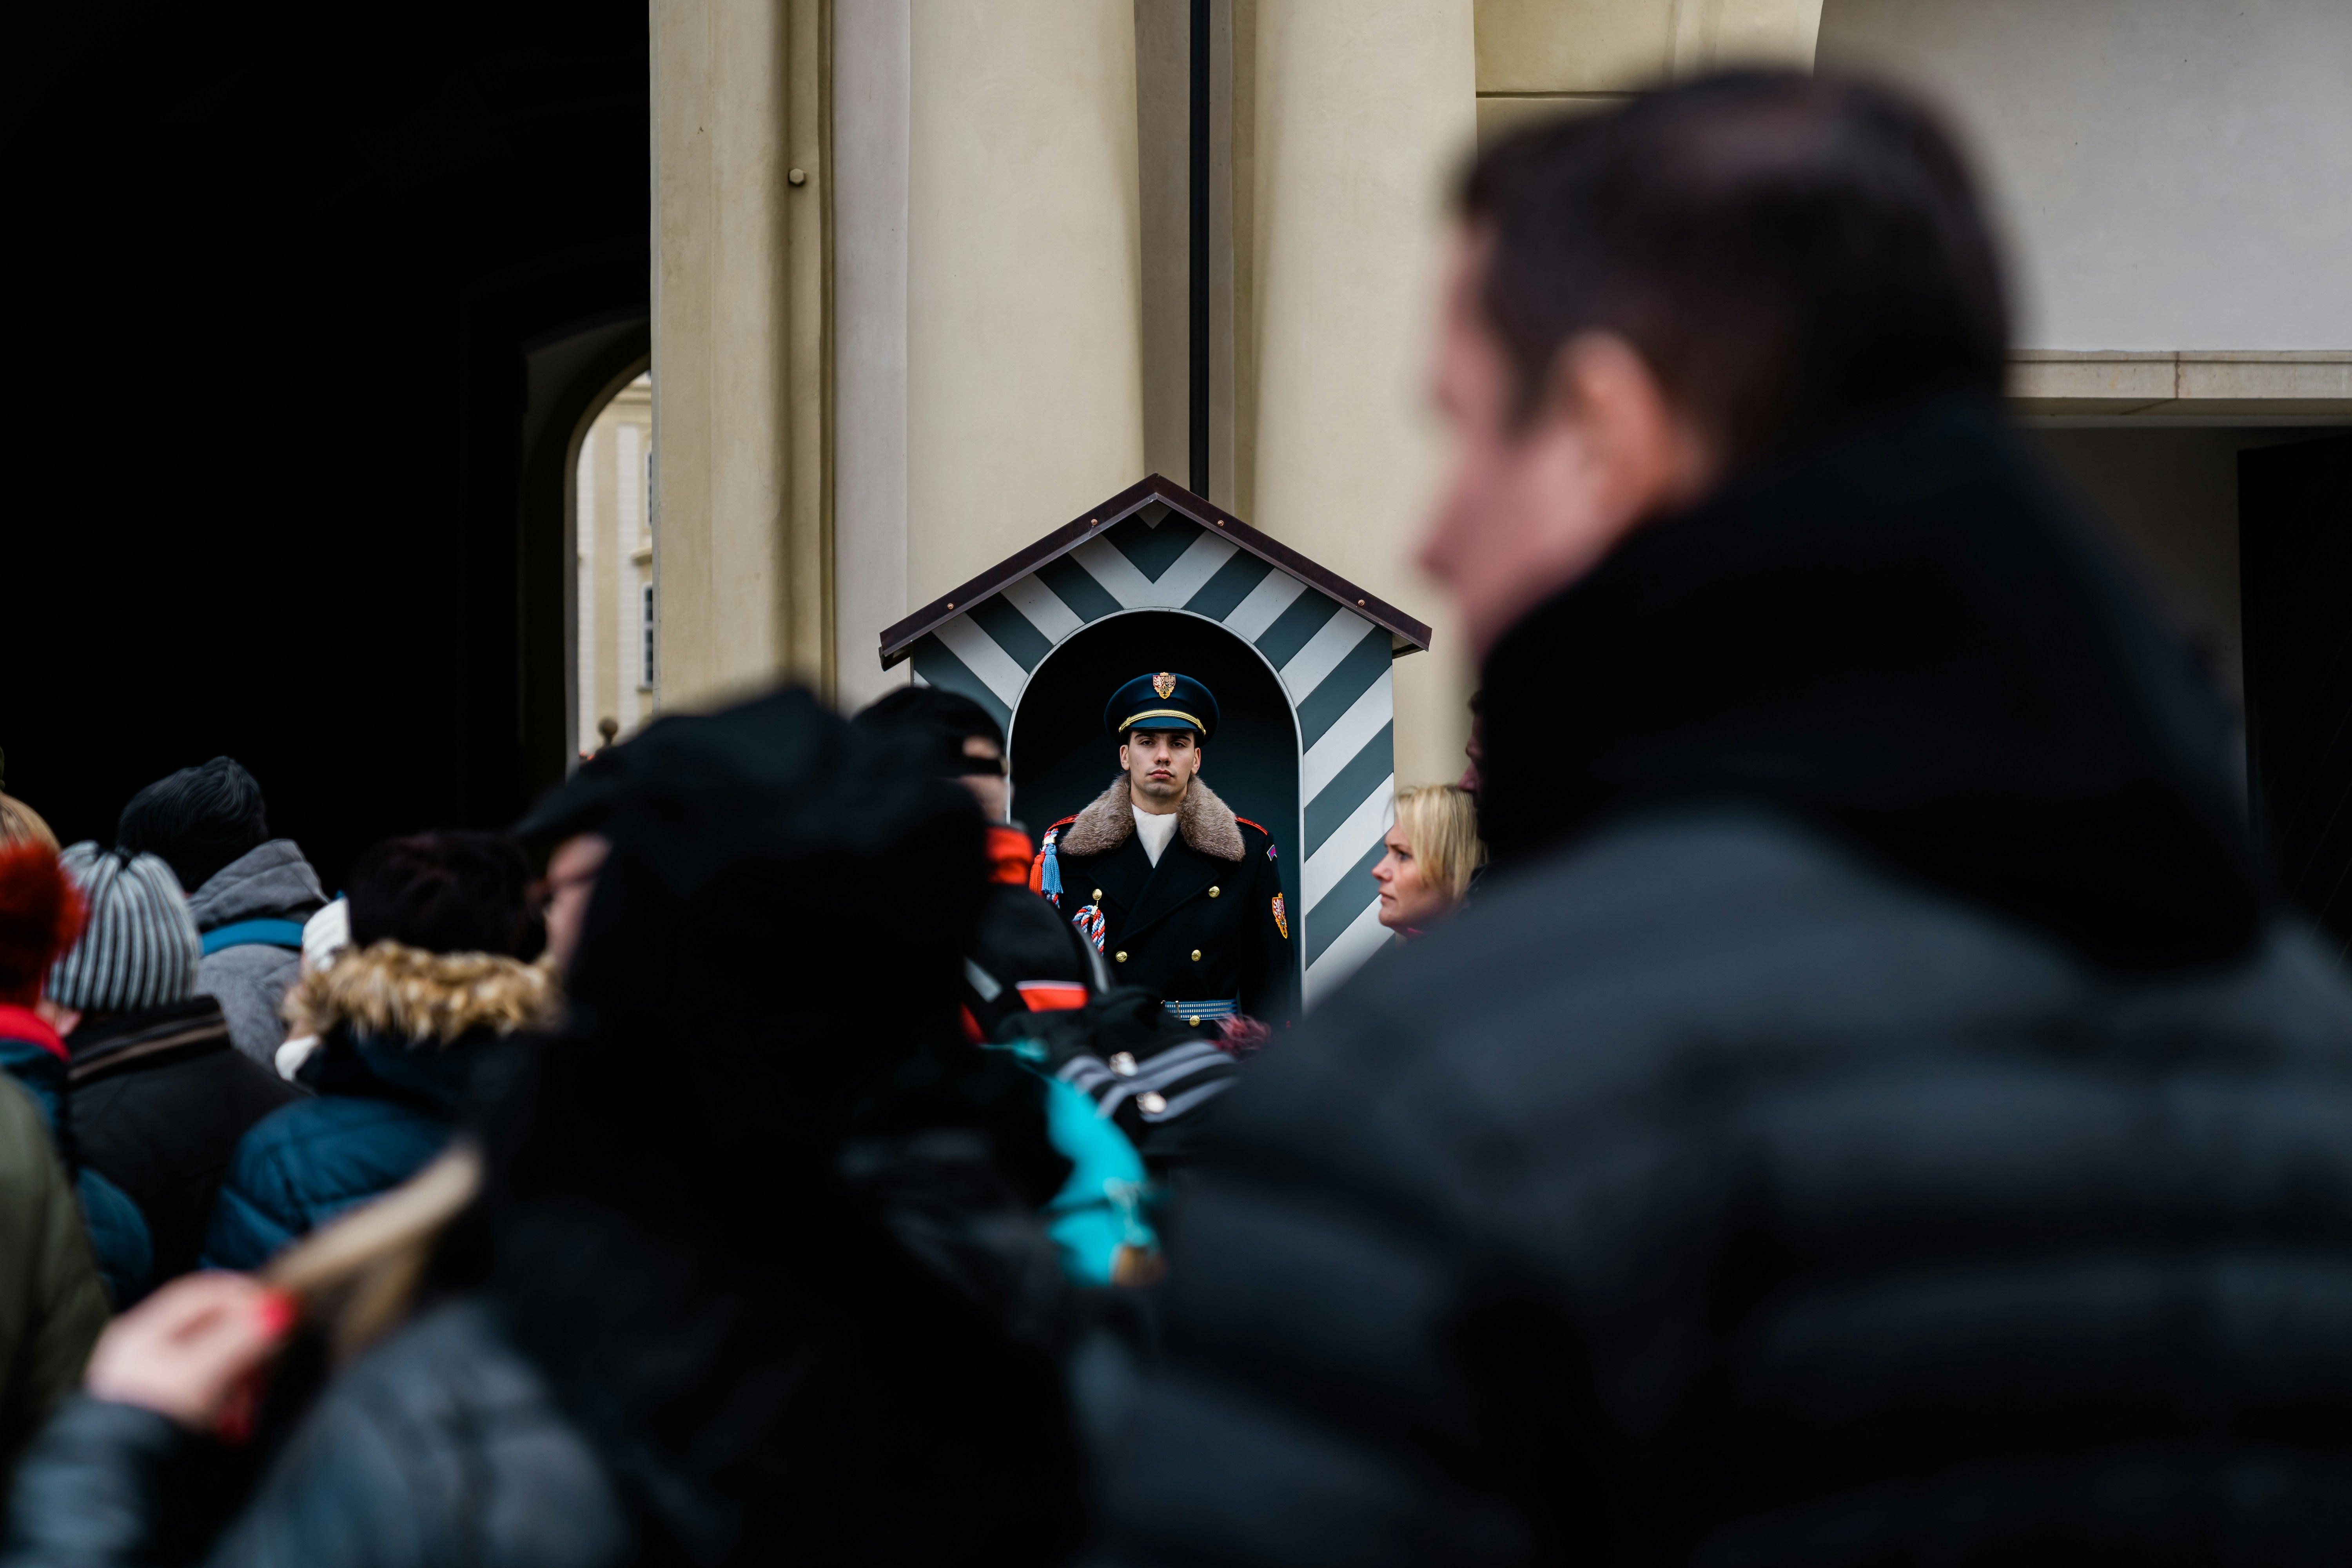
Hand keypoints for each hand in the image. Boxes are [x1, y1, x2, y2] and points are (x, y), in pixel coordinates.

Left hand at [84, 1273, 297, 1434]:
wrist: (124, 1485)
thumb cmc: (151, 1427)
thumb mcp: (203, 1373)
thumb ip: (242, 1336)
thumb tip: (280, 1306)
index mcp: (142, 1331)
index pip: (206, 1290)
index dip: (248, 1296)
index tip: (281, 1312)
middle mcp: (144, 1350)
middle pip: (214, 1326)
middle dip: (248, 1347)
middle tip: (266, 1371)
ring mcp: (153, 1379)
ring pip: (215, 1359)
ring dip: (241, 1380)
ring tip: (245, 1411)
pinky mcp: (166, 1408)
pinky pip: (209, 1389)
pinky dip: (227, 1401)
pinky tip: (232, 1424)